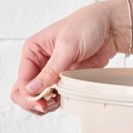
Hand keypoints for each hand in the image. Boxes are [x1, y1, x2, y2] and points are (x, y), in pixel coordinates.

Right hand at [11, 0, 132, 114]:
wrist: (110, 28)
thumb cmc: (86, 26)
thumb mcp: (67, 48)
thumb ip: (50, 71)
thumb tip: (32, 89)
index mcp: (33, 51)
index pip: (22, 81)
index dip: (29, 96)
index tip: (42, 103)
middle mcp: (39, 63)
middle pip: (26, 93)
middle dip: (35, 102)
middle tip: (49, 105)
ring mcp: (52, 73)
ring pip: (40, 98)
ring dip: (47, 104)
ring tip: (59, 101)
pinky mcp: (66, 80)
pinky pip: (57, 97)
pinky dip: (59, 102)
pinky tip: (66, 99)